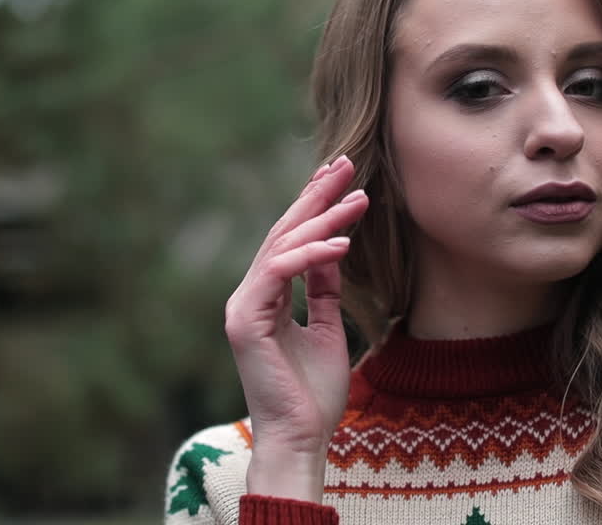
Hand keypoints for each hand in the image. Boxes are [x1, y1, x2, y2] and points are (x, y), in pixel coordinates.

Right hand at [223, 155, 367, 502]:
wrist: (301, 437)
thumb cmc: (314, 393)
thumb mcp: (327, 329)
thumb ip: (324, 290)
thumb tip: (333, 251)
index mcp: (265, 297)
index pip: (289, 239)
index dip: (313, 204)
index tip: (341, 175)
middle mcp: (249, 295)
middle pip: (282, 232)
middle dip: (316, 195)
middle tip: (346, 163)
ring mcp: (243, 306)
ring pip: (282, 246)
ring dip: (322, 219)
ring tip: (358, 199)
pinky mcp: (246, 320)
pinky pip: (280, 273)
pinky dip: (312, 255)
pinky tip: (343, 243)